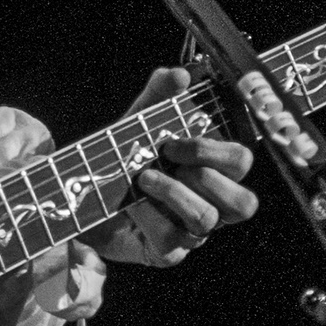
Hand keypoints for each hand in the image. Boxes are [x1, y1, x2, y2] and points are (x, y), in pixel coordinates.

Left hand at [91, 66, 258, 266]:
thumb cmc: (124, 155)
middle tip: (168, 158)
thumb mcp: (140, 118)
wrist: (82, 191)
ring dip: (174, 193)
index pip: (242, 162)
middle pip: (244, 204)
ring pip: (207, 221)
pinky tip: (130, 206)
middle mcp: (212, 204)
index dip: (215, 151)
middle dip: (204, 174)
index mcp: (215, 171)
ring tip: (143, 179)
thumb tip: (181, 74)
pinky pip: (171, 241)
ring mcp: (191, 232)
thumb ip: (160, 92)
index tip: (174, 140)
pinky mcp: (166, 252)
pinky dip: (148, 217)